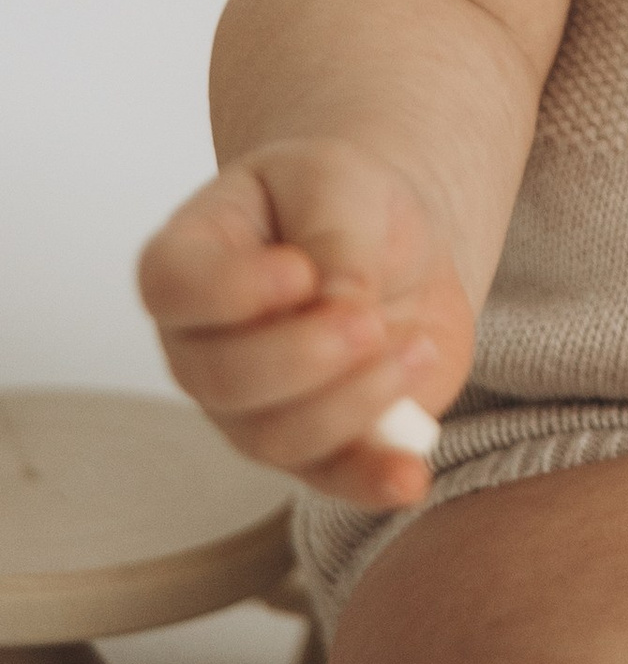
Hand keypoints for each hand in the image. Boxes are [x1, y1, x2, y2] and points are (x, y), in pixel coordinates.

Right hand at [136, 140, 474, 507]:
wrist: (397, 242)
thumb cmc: (343, 201)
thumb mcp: (338, 184)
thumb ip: (334, 238)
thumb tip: (341, 309)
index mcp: (189, 261)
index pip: (174, 287)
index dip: (229, 291)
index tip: (299, 272)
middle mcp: (203, 347)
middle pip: (224, 379)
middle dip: (304, 356)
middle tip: (370, 320)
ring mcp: (249, 408)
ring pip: (278, 437)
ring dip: (355, 400)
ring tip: (417, 348)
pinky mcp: (313, 446)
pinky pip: (331, 479)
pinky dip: (372, 479)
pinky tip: (410, 477)